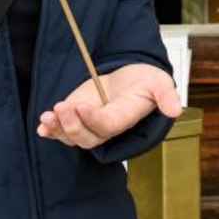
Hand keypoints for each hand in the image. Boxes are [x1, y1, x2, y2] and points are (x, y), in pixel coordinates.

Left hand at [36, 63, 181, 148]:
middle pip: (88, 138)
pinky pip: (62, 132)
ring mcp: (90, 125)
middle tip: (63, 107)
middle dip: (72, 126)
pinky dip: (51, 130)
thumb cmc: (146, 82)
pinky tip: (43, 125)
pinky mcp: (77, 118)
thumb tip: (175, 110)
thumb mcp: (159, 83)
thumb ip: (166, 95)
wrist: (130, 80)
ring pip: (72, 137)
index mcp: (126, 118)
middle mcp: (107, 127)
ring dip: (58, 128)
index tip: (80, 106)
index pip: (108, 126)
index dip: (93, 120)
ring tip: (48, 115)